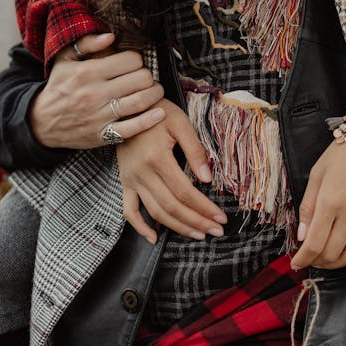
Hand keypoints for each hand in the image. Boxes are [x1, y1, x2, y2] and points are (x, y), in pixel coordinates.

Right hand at [29, 32, 164, 148]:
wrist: (41, 122)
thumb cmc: (58, 87)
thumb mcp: (65, 59)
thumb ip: (87, 43)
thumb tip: (111, 36)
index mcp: (88, 72)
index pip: (130, 60)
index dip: (137, 59)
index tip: (135, 63)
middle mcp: (95, 93)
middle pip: (139, 79)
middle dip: (149, 75)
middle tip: (147, 76)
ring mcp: (99, 115)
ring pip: (139, 101)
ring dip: (154, 94)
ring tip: (155, 90)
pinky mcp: (102, 135)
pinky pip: (131, 128)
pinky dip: (149, 120)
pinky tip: (160, 113)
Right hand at [116, 98, 226, 243]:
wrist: (129, 108)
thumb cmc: (159, 112)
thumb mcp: (181, 123)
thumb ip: (195, 150)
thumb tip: (207, 179)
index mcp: (157, 157)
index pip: (184, 192)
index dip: (204, 208)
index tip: (220, 217)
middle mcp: (142, 172)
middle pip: (172, 207)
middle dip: (196, 222)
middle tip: (216, 231)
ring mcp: (131, 179)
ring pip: (154, 212)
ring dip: (177, 227)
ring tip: (198, 234)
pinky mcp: (125, 182)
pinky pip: (129, 210)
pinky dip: (140, 227)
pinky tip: (154, 238)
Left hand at [290, 140, 345, 269]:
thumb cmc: (340, 155)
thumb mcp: (316, 175)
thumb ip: (308, 207)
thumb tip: (302, 236)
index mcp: (330, 201)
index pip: (314, 243)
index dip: (303, 258)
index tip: (295, 263)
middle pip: (330, 254)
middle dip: (315, 262)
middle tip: (306, 259)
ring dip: (332, 264)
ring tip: (321, 260)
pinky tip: (338, 250)